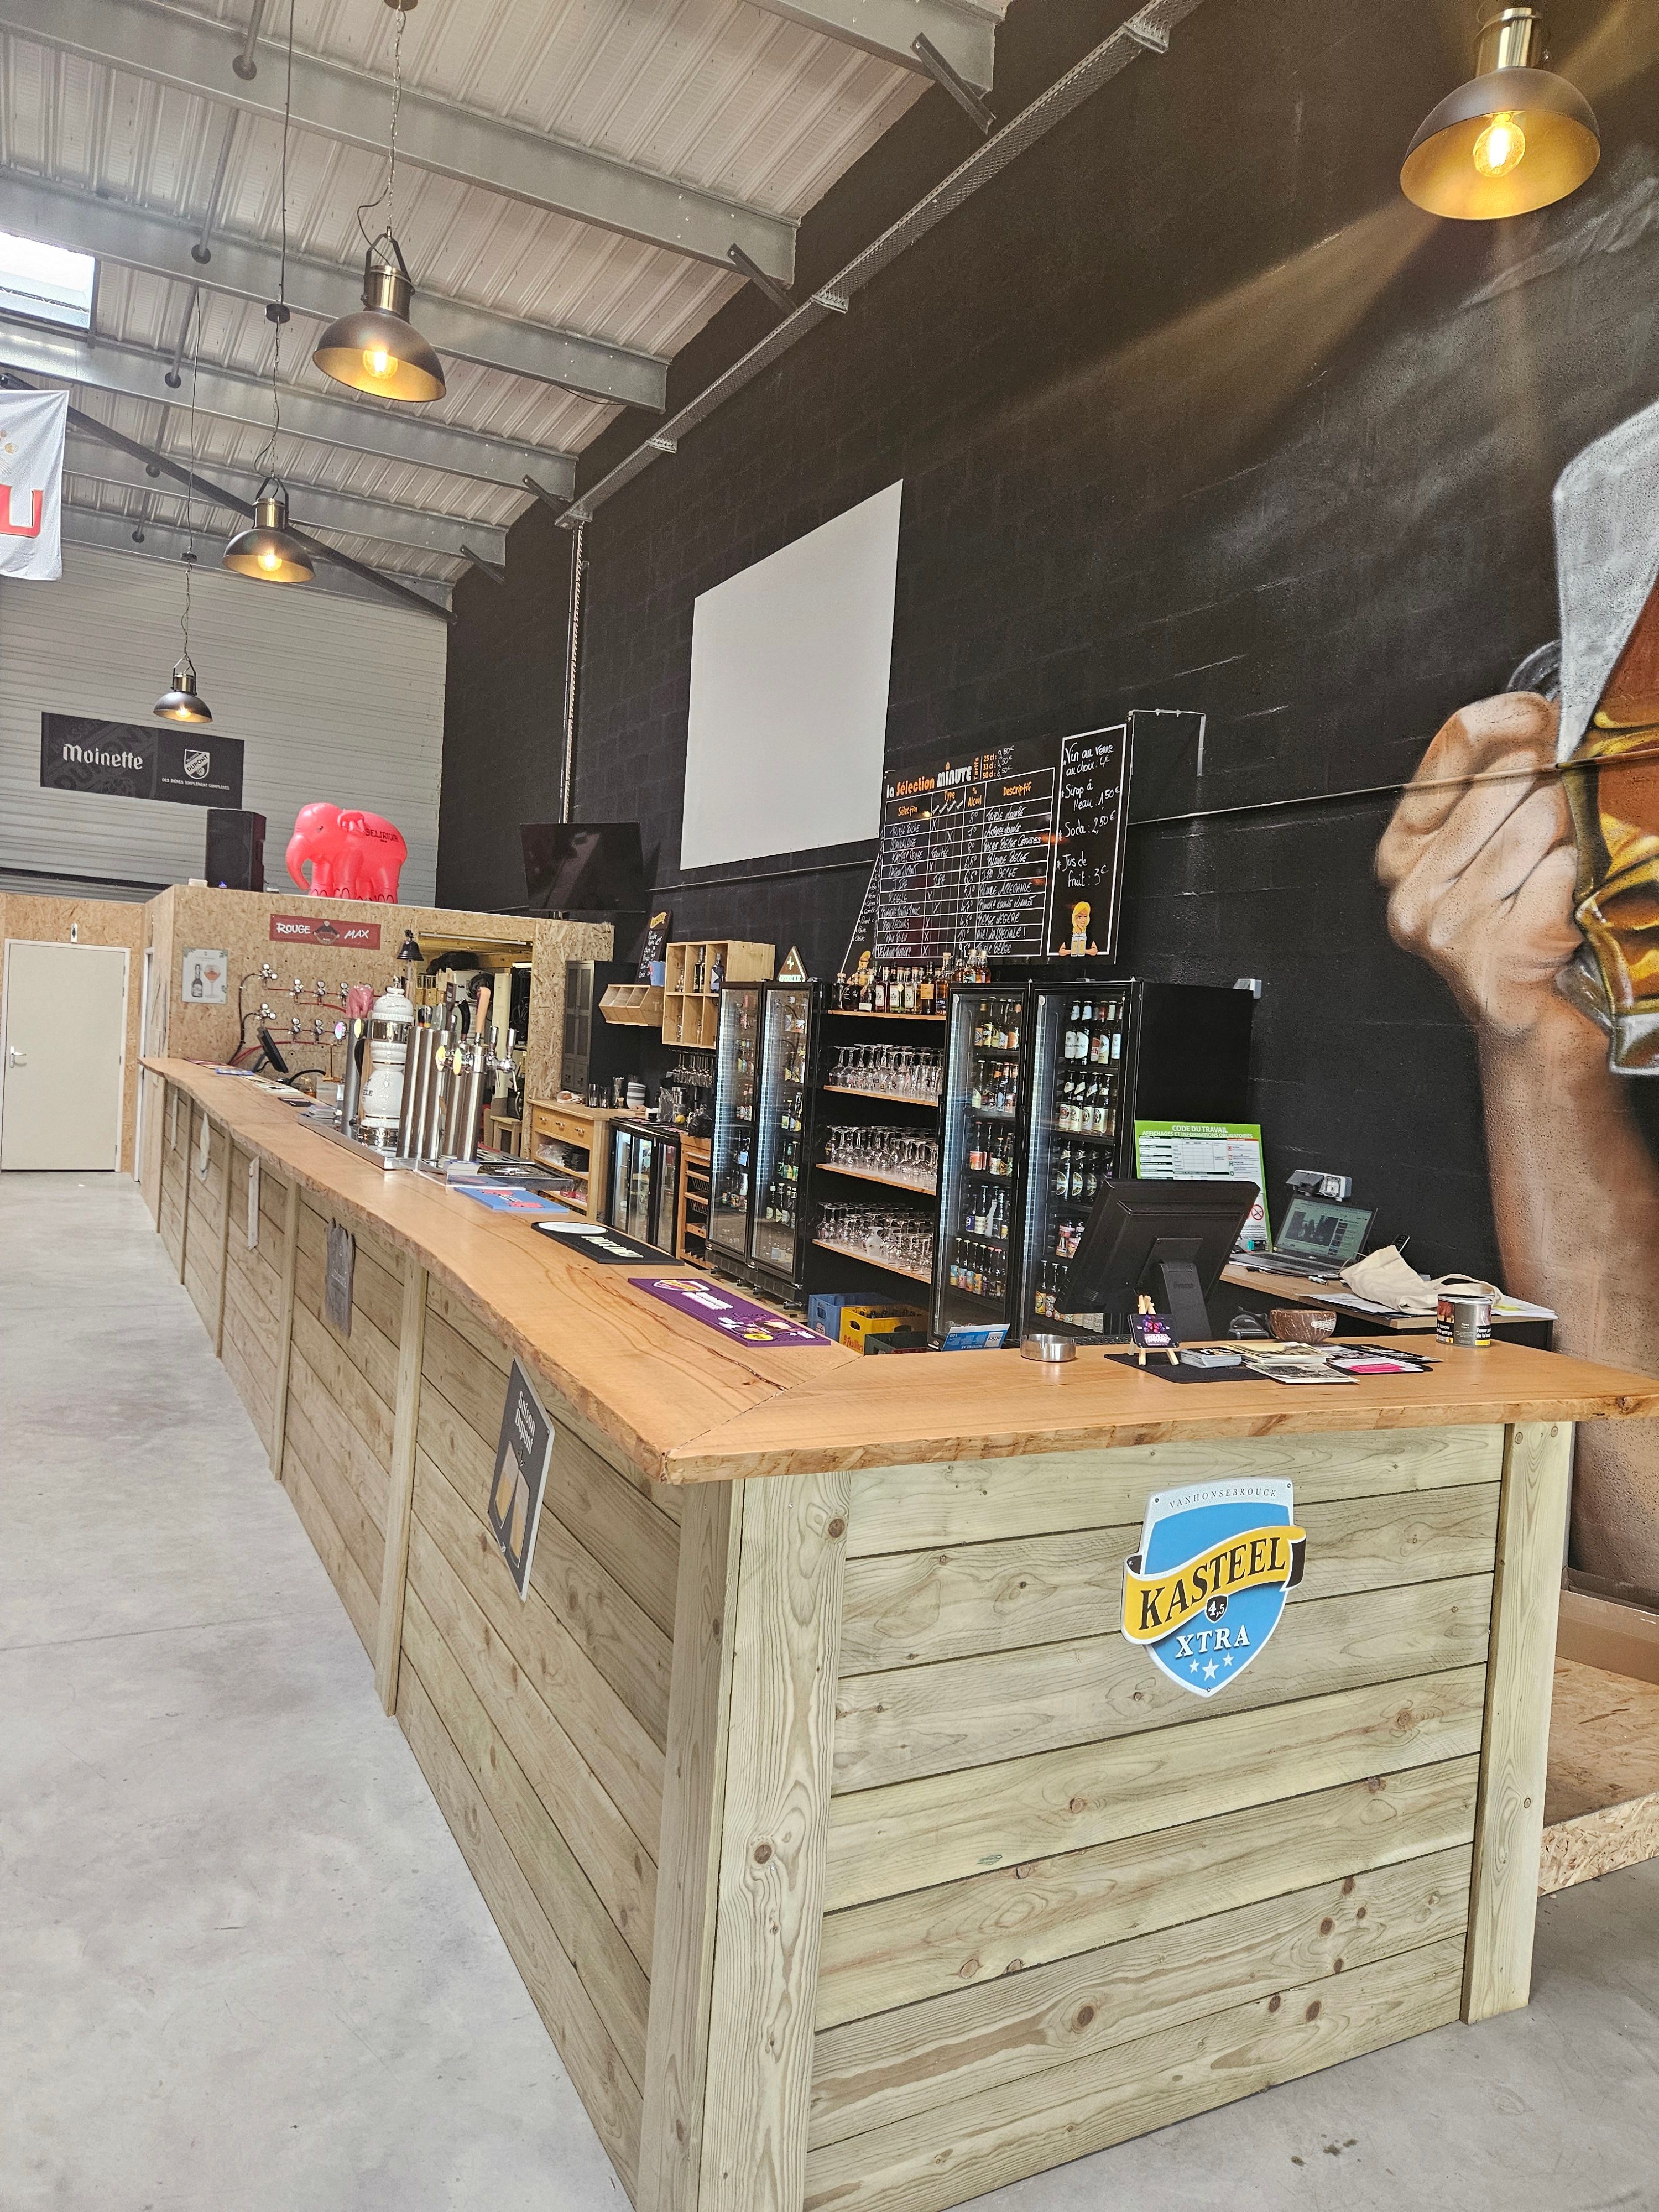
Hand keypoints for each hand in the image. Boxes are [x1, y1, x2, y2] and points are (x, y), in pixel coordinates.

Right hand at [1377, 692, 1585, 1039]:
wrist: (1538, 1028)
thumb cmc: (1524, 935)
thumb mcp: (1492, 852)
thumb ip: (1497, 789)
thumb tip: (1547, 716)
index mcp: (1405, 853)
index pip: (1457, 743)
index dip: (1512, 717)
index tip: (1548, 715)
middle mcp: (1414, 890)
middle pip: (1507, 781)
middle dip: (1556, 786)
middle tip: (1575, 809)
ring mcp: (1448, 927)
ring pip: (1538, 824)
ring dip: (1575, 838)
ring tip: (1570, 869)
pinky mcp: (1494, 956)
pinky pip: (1561, 875)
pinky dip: (1583, 882)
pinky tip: (1572, 905)